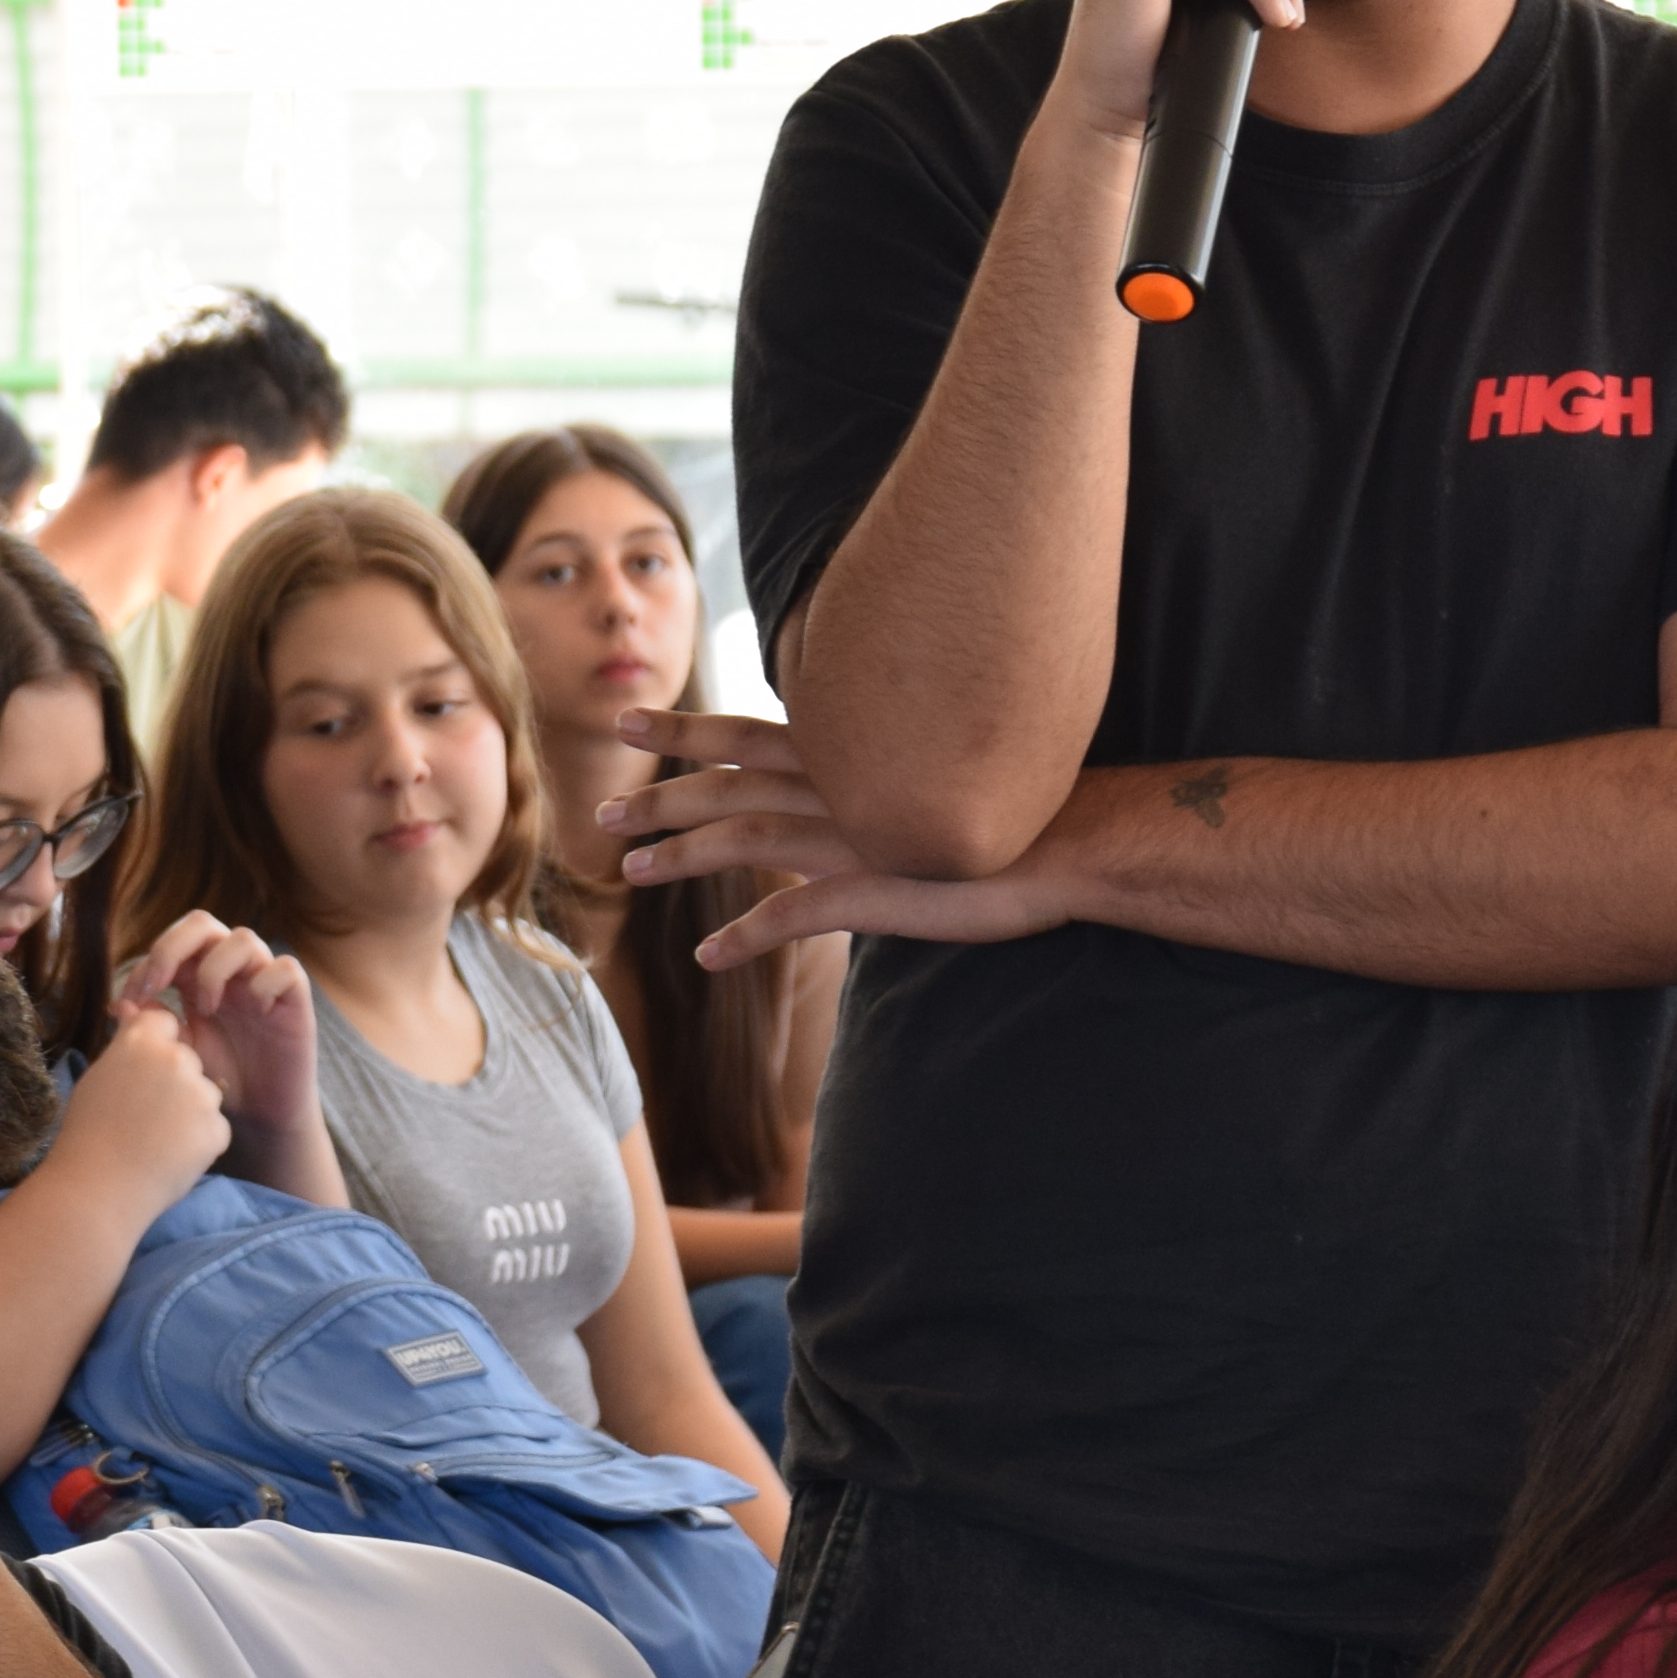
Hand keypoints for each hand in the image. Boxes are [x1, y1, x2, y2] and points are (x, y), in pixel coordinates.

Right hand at [58, 990, 230, 1191]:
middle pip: (187, 1060)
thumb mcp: (98, 1076)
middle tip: (145, 1115)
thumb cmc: (87, 1133)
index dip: (154, 1048)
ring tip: (156, 1139)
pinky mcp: (217, 1128)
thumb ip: (125, 1044)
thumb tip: (131, 1008)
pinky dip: (198, 1142)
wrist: (99, 1188)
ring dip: (190, 1111)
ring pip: (204, 1094)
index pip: (164, 1022)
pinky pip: (213, 1128)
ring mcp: (200, 1094)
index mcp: (142, 1041)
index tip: (141, 1074)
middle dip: (175, 1082)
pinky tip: (171, 1156)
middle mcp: (176, 1058)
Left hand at [115, 910, 321, 1146]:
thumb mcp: (178, 1051)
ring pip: (244, 939)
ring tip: (206, 1009)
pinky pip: (286, 969)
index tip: (129, 1000)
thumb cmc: (219, 1076)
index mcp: (196, 974)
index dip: (146, 964)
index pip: (170, 943)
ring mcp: (262, 979)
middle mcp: (229, 969)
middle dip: (172, 947)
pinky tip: (256, 1012)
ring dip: (216, 969)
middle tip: (160, 986)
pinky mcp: (295, 998)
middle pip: (201, 923)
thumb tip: (118, 1006)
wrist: (261, 1110)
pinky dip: (266, 983)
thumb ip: (151, 1026)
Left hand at [604, 705, 1074, 957]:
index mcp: (848, 756)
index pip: (747, 733)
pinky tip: (709, 956)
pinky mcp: (874, 889)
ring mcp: (852, 836)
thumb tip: (839, 779)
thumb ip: (874, 774)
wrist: (1075, 838)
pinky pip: (792, 914)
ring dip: (680, 857)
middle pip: (726, 782)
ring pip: (742, 838)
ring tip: (629, 873)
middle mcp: (839, 786)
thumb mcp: (926, 772)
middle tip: (601, 811)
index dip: (684, 730)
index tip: (629, 720)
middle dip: (658, 796)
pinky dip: (745, 936)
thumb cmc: (1009, 809)